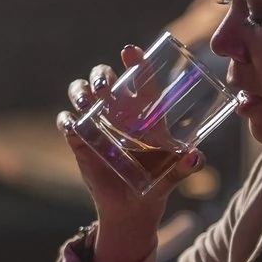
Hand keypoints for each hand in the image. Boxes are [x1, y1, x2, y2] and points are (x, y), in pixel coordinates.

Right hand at [58, 46, 204, 261]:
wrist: (133, 209)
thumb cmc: (157, 184)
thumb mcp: (173, 174)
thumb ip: (185, 166)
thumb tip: (195, 156)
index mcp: (144, 111)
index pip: (138, 78)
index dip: (134, 62)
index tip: (129, 52)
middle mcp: (118, 111)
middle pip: (104, 78)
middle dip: (101, 75)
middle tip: (105, 87)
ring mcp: (96, 124)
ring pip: (80, 93)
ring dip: (80, 91)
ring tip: (87, 101)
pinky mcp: (80, 141)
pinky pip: (67, 123)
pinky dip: (66, 120)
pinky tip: (71, 125)